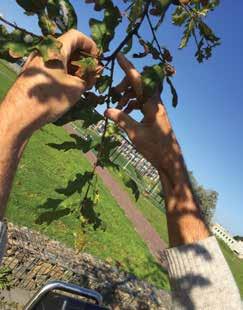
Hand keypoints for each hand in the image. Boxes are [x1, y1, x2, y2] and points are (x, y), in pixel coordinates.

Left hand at [0, 29, 100, 139]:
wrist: (20, 115)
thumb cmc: (50, 99)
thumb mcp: (76, 88)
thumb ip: (88, 77)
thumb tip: (95, 72)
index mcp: (55, 49)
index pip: (76, 36)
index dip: (90, 45)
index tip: (97, 60)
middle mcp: (44, 52)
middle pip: (68, 48)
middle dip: (84, 60)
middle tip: (93, 74)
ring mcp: (37, 63)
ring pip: (61, 60)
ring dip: (75, 69)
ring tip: (84, 84)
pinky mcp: (33, 74)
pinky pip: (52, 68)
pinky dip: (64, 74)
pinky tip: (71, 88)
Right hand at [105, 53, 181, 175]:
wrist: (170, 160)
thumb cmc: (155, 148)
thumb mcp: (135, 134)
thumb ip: (121, 119)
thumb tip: (106, 110)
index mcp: (152, 105)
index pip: (138, 81)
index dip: (128, 67)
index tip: (119, 55)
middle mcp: (155, 103)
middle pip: (139, 85)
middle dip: (124, 86)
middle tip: (113, 95)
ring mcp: (156, 109)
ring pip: (140, 94)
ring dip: (127, 97)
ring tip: (117, 107)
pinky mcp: (155, 115)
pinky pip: (142, 103)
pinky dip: (132, 104)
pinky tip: (125, 112)